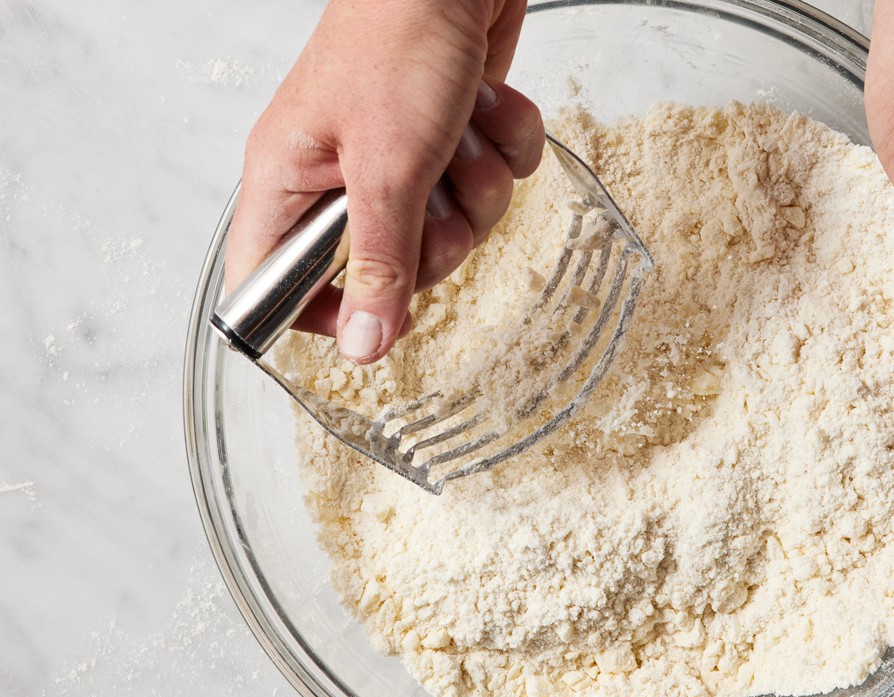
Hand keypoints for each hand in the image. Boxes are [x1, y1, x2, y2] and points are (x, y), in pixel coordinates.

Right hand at [224, 0, 543, 363]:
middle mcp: (339, 179)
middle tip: (432, 192)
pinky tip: (485, 108)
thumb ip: (380, 262)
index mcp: (289, 183)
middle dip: (435, 237)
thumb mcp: (386, 166)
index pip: (275, 284)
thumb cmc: (396, 39)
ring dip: (476, 183)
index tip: (379, 314)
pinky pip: (490, 182)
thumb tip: (363, 346)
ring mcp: (398, 160)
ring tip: (460, 132)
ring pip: (453, 228)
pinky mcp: (450, 140)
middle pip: (390, 269)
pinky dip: (503, 148)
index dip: (324, 315)